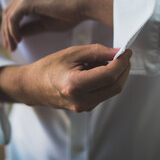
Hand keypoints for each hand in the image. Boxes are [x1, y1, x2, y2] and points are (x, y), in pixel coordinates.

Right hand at [0, 44, 131, 111]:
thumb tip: (118, 52)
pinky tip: (102, 70)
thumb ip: (97, 52)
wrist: (32, 86)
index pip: (109, 75)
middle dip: (124, 69)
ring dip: (117, 75)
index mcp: (75, 85)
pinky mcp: (86, 108)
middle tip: (123, 55)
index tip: (127, 51)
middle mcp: (81, 100)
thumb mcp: (72, 53)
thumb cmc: (48, 67)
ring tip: (109, 61)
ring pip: (112, 90)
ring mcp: (84, 107)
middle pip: (115, 86)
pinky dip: (109, 81)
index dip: (122, 62)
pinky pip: (105, 93)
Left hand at [1, 0, 114, 50]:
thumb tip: (19, 35)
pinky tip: (19, 40)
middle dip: (6, 32)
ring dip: (8, 33)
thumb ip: (32, 27)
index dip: (9, 29)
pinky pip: (13, 17)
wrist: (83, 4)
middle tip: (10, 48)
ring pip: (8, 16)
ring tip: (13, 46)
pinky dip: (13, 30)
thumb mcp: (46, 24)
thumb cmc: (70, 13)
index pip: (13, 13)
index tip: (13, 43)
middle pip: (6, 14)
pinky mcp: (28, 0)